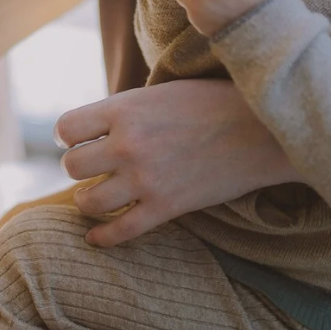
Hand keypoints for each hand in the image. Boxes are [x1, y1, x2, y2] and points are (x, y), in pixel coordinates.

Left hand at [53, 78, 297, 247]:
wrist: (264, 130)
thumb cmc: (215, 102)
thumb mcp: (162, 91)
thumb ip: (128, 109)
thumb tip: (99, 125)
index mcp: (125, 108)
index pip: (66, 128)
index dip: (68, 135)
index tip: (76, 139)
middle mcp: (128, 144)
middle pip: (72, 166)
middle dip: (78, 167)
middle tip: (92, 167)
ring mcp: (146, 179)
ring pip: (88, 201)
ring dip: (87, 200)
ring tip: (95, 197)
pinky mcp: (166, 207)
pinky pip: (120, 232)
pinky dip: (103, 238)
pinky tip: (96, 238)